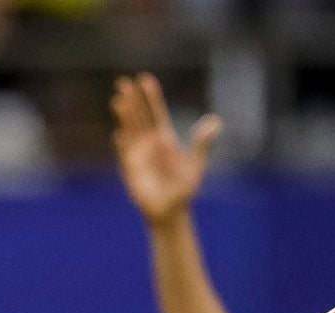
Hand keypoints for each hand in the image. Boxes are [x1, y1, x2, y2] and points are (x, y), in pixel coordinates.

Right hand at [111, 73, 221, 225]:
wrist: (170, 212)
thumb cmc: (184, 189)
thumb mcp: (196, 165)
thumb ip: (202, 144)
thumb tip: (215, 122)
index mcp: (164, 139)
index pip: (155, 112)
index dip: (150, 96)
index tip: (145, 79)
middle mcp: (149, 143)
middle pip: (139, 117)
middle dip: (132, 100)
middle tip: (123, 82)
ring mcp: (138, 155)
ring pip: (130, 131)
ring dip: (124, 117)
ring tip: (118, 101)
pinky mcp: (131, 170)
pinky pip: (125, 154)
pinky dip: (123, 145)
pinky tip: (119, 135)